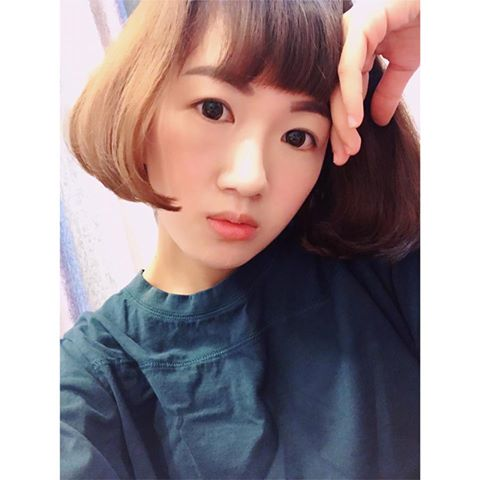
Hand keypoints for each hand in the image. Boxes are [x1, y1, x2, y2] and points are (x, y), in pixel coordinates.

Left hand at [330, 0, 419, 165]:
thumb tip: (377, 121)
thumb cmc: (422, 23)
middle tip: (343, 157)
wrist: (440, 2)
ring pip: (337, 85)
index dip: (341, 127)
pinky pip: (349, 67)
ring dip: (343, 119)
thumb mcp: (403, 67)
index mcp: (352, 52)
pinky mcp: (361, 24)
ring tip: (349, 146)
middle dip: (338, 129)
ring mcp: (349, 32)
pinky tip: (354, 121)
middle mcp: (344, 43)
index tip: (344, 153)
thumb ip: (386, 92)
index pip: (341, 96)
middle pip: (334, 94)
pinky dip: (351, 95)